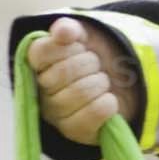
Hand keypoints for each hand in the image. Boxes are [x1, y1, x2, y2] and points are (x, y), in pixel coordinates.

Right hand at [24, 19, 130, 144]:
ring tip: (101, 83)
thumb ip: (70, 28)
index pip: (41, 51)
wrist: (120, 86)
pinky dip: (108, 103)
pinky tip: (108, 100)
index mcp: (38, 65)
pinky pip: (94, 113)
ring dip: (100, 83)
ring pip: (81, 92)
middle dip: (90, 63)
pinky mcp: (75, 131)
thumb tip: (62, 31)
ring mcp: (56, 113)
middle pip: (65, 71)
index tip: (80, 46)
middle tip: (95, 66)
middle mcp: (41, 90)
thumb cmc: (95, 60)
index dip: (68, 46)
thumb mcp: (83, 37)